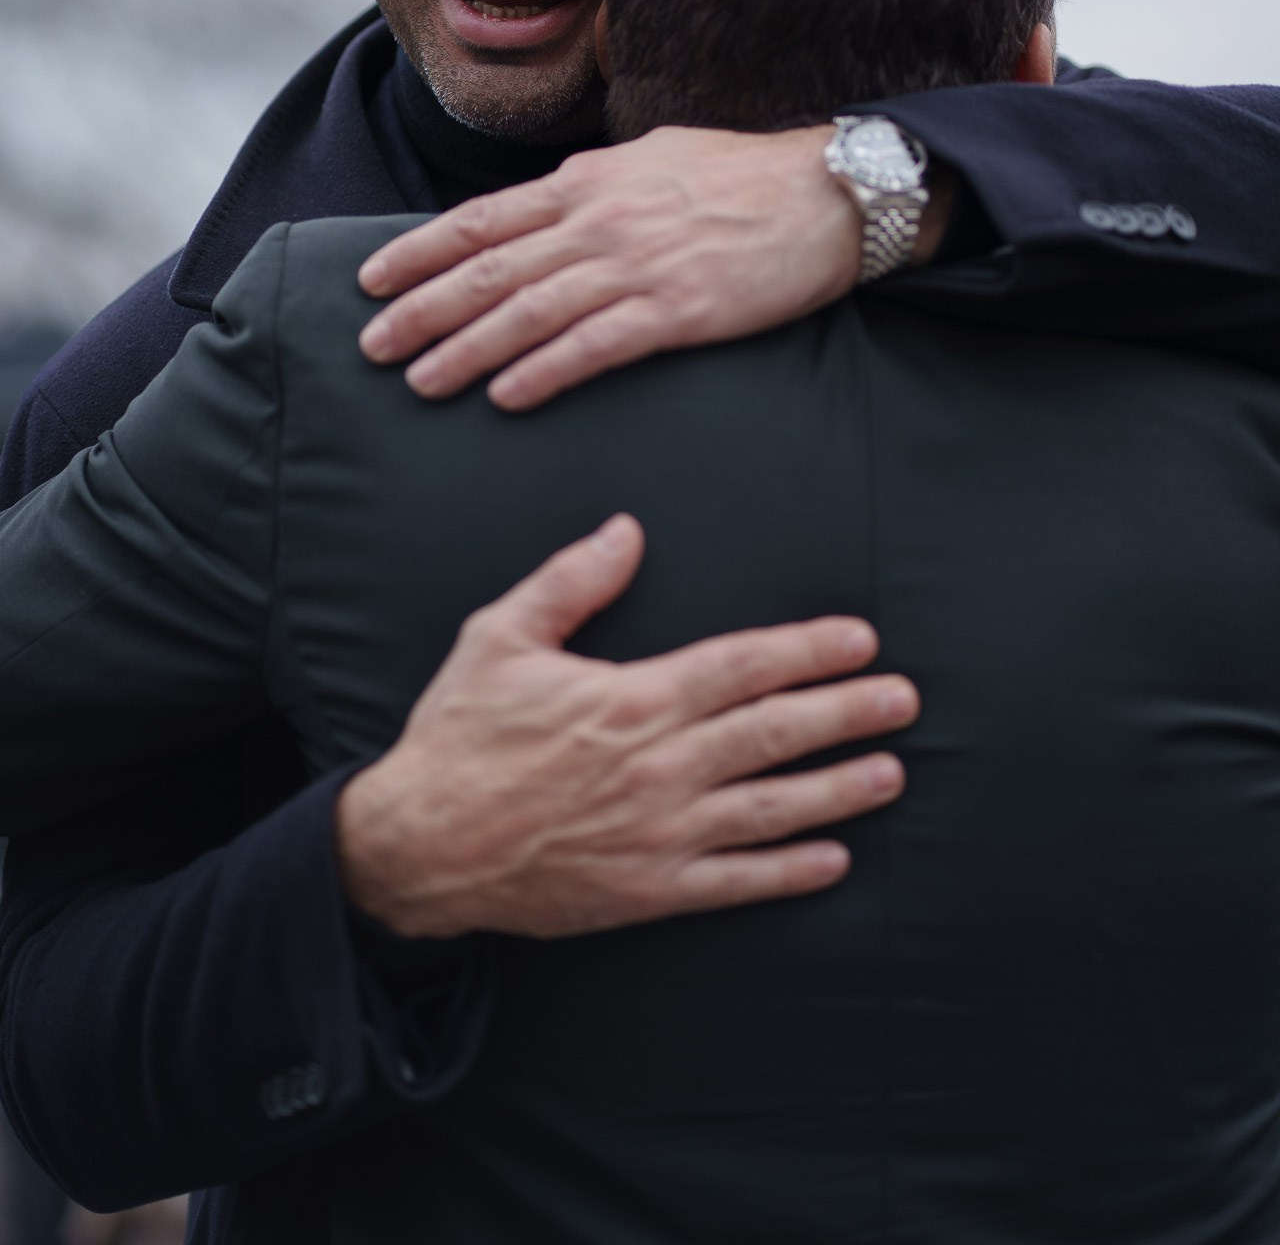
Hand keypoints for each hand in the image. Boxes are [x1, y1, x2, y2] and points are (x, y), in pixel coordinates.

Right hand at [335, 515, 917, 938]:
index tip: (858, 641)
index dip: (806, 651)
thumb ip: (569, 581)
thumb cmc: (459, 736)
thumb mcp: (499, 638)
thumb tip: (626, 530)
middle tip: (903, 700)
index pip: (741, 666)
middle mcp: (657, 767)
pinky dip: (789, 872)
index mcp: (630, 700)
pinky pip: (735, 883)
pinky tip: (834, 858)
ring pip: (770, 808)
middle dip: (846, 713)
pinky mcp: (647, 891)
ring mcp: (658, 834)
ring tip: (892, 772)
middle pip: (773, 733)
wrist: (418, 846)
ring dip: (838, 789)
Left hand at [360, 124, 864, 408]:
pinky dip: (545, 370)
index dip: (420, 253)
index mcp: (588, 184)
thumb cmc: (741, 178)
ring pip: (530, 311)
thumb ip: (592, 190)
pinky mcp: (679, 310)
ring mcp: (638, 264)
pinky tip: (508, 397)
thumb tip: (545, 209)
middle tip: (372, 346)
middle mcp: (600, 221)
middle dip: (422, 309)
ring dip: (468, 349)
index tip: (371, 281)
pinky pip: (596, 345)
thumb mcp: (651, 162)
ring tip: (421, 382)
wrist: (829, 192)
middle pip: (490, 268)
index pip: (482, 220)